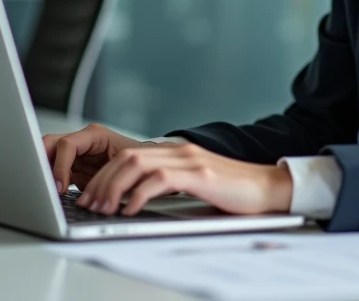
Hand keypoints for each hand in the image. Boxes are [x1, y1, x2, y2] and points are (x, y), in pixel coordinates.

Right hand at [42, 123, 150, 194]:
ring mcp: (75, 151)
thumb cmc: (136, 165)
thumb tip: (87, 197)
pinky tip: (51, 193)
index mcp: (95, 135)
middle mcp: (82, 140)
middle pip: (50, 144)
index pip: (67, 145)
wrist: (141, 167)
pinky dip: (50, 180)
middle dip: (42, 163)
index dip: (60, 166)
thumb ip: (102, 179)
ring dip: (44, 172)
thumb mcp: (121, 170)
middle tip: (43, 186)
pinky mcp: (72, 165)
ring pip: (47, 154)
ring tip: (46, 191)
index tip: (60, 187)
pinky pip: (53, 169)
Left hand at [77, 142, 293, 216]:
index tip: (91, 195)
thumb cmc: (234, 192)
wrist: (269, 188)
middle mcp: (179, 150)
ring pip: (137, 163)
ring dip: (114, 187)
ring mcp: (189, 160)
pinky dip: (139, 194)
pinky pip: (160, 178)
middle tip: (89, 204)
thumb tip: (137, 198)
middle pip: (126, 156)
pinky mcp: (200, 174)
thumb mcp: (195, 184)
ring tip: (104, 208)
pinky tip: (131, 209)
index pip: (128, 154)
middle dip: (102, 181)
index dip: (104, 174)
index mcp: (176, 151)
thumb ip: (169, 184)